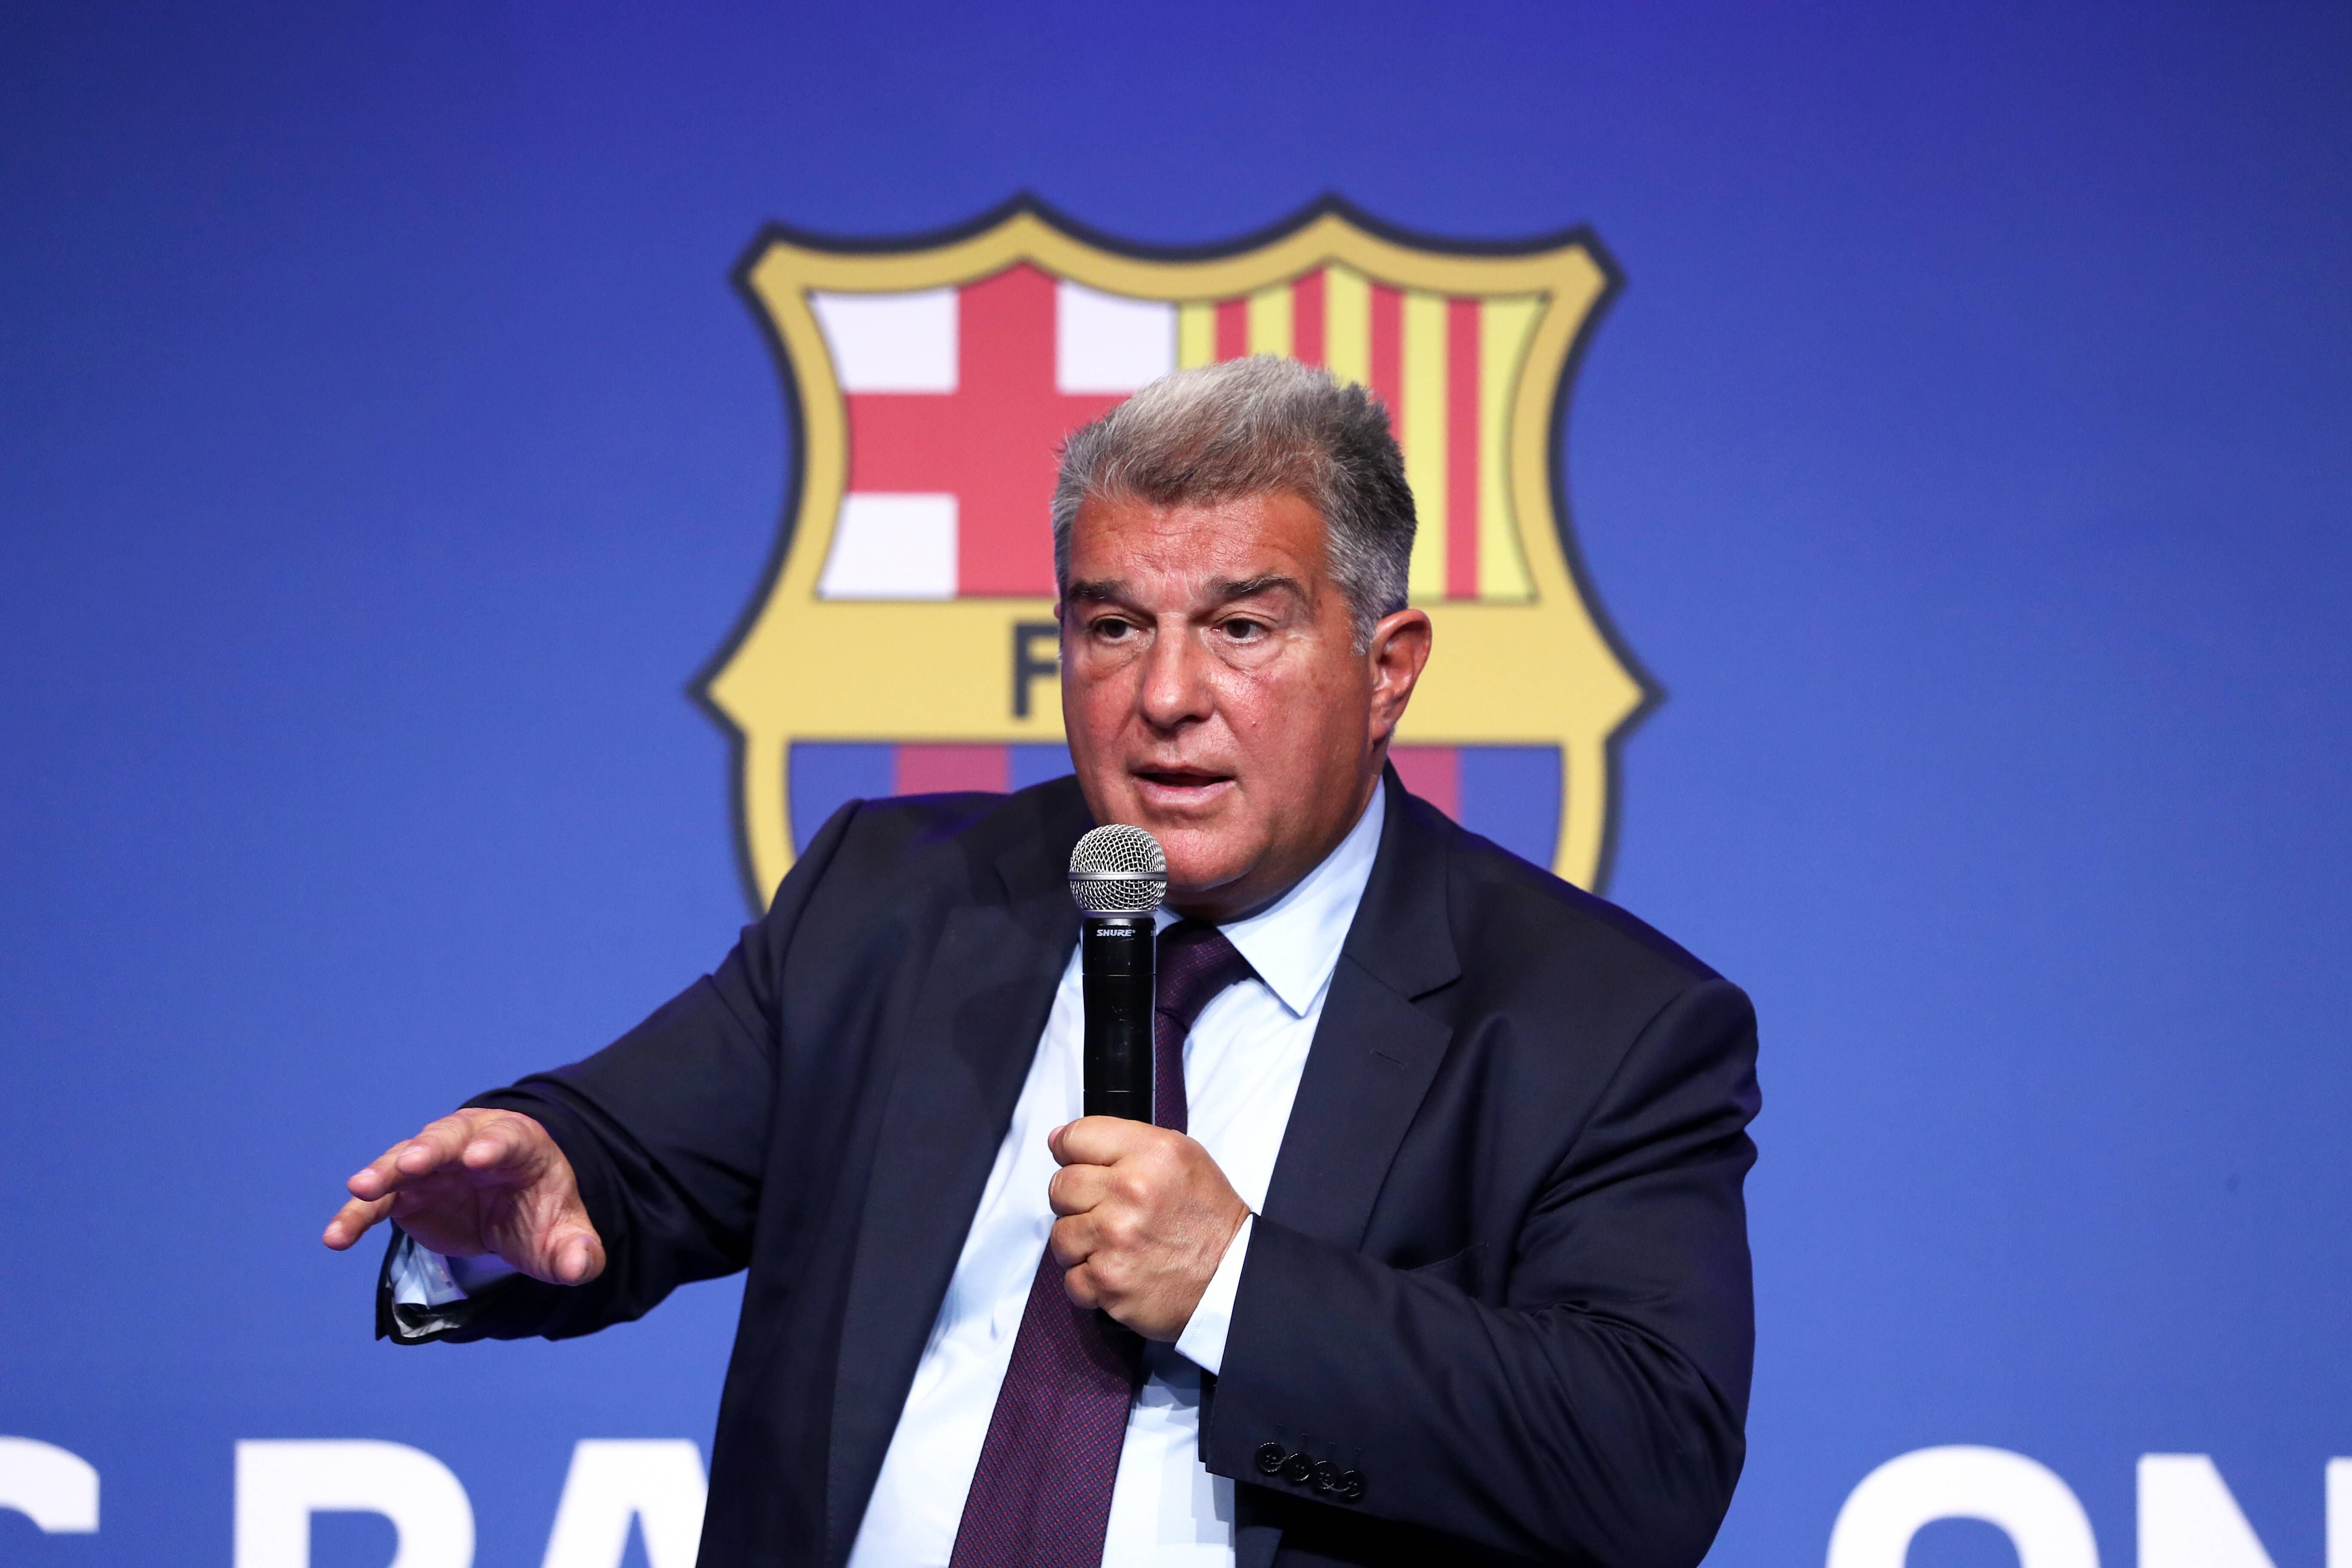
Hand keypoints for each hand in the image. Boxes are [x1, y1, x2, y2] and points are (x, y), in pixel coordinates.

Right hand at [320, 1108, 604, 1285]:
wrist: (511, 1211)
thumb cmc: (540, 1215)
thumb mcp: (564, 1236)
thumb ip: (578, 1252)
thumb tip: (580, 1265)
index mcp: (519, 1145)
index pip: (508, 1139)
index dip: (494, 1147)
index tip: (478, 1158)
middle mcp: (471, 1144)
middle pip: (449, 1138)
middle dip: (430, 1150)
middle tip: (412, 1163)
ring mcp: (434, 1165)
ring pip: (404, 1161)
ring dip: (383, 1174)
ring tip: (360, 1190)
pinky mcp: (406, 1191)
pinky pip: (378, 1201)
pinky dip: (357, 1215)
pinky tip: (336, 1236)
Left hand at [1046, 1116, 1249, 1340]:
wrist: (1231, 1277)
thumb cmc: (1207, 1218)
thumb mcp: (1182, 1156)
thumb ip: (1122, 1139)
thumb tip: (1060, 1139)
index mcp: (1150, 1154)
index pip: (1075, 1138)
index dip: (1070, 1151)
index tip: (1074, 1162)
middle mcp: (1130, 1192)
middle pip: (1060, 1187)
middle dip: (1077, 1200)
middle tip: (1105, 1210)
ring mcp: (1115, 1238)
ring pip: (1060, 1235)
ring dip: (1081, 1243)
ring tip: (1114, 1244)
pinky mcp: (1108, 1280)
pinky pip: (1071, 1279)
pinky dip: (1089, 1281)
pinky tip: (1117, 1271)